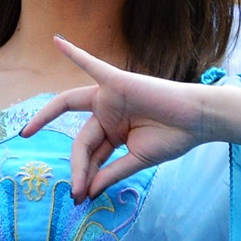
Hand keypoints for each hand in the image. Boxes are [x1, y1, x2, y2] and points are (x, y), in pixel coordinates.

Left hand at [25, 36, 240, 197]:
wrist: (199, 122)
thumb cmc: (173, 138)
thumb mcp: (137, 160)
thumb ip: (111, 173)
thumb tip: (88, 193)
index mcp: (112, 131)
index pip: (89, 153)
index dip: (84, 174)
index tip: (82, 198)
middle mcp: (106, 112)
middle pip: (82, 139)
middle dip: (77, 166)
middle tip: (75, 193)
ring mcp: (109, 95)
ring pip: (72, 108)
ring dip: (52, 124)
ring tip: (42, 144)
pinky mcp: (117, 80)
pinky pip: (92, 65)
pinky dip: (75, 53)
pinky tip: (57, 42)